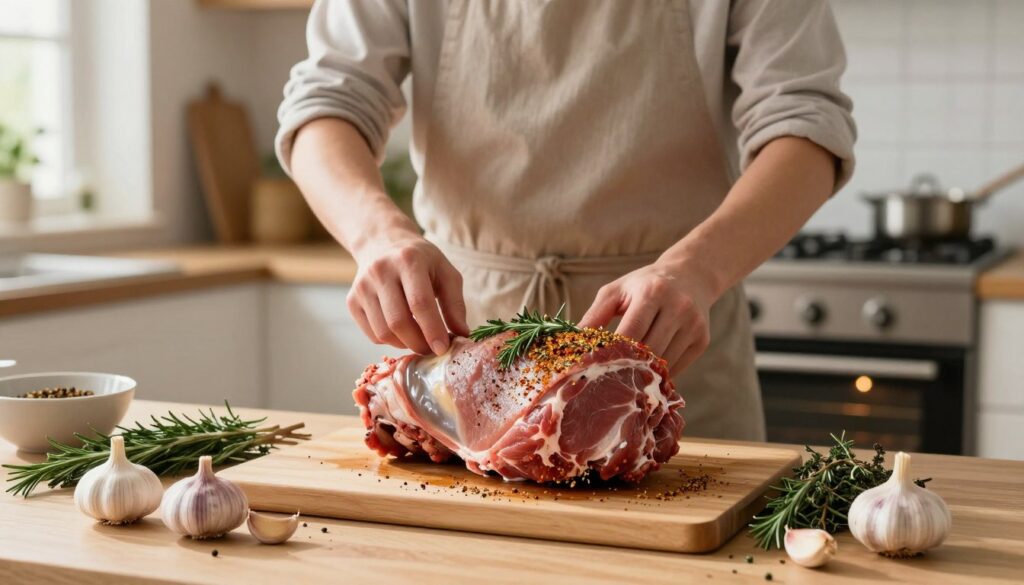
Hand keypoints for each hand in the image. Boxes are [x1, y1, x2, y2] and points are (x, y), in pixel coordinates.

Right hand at [348, 230, 468, 354]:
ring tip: (418, 339)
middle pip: (399, 321)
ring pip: (383, 332)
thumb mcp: (445, 272)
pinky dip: (390, 341)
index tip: (443, 348)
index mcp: (409, 260)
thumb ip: (455, 303)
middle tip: (432, 349)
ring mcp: (362, 286)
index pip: (419, 303)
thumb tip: (462, 334)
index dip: (432, 330)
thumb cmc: (421, 261)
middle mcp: (381, 271)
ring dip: (404, 344)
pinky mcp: (352, 300)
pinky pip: (372, 334)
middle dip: (419, 343)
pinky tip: (401, 331)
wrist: (382, 243)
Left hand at [579, 260, 714, 376]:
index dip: (613, 353)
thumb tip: (572, 343)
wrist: (691, 276)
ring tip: (622, 378)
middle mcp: (678, 307)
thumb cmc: (644, 284)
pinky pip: (676, 368)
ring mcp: (694, 325)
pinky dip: (658, 374)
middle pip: (649, 351)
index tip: (594, 367)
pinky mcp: (702, 340)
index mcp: (653, 292)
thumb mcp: (617, 291)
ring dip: (642, 374)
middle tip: (605, 381)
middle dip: (626, 367)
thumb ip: (594, 315)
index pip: (631, 332)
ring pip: (663, 364)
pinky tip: (645, 372)